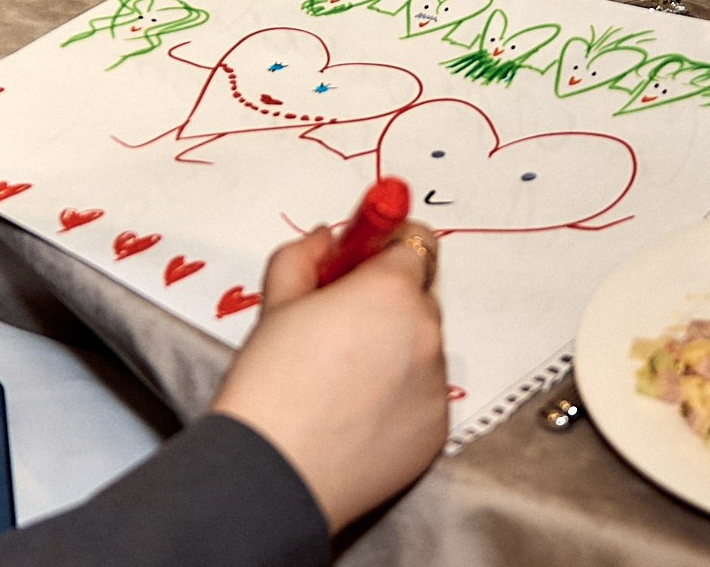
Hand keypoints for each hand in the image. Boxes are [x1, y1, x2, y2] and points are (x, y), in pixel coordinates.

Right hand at [210, 221, 446, 531]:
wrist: (275, 469)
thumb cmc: (270, 383)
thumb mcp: (275, 301)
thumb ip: (305, 255)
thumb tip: (326, 240)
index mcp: (390, 291)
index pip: (414, 242)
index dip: (383, 247)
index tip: (362, 258)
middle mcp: (427, 333)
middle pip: (418, 296)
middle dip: (385, 301)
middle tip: (337, 323)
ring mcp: (437, 385)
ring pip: (421, 348)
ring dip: (393, 349)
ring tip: (340, 376)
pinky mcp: (438, 430)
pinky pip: (423, 394)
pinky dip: (398, 395)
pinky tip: (355, 410)